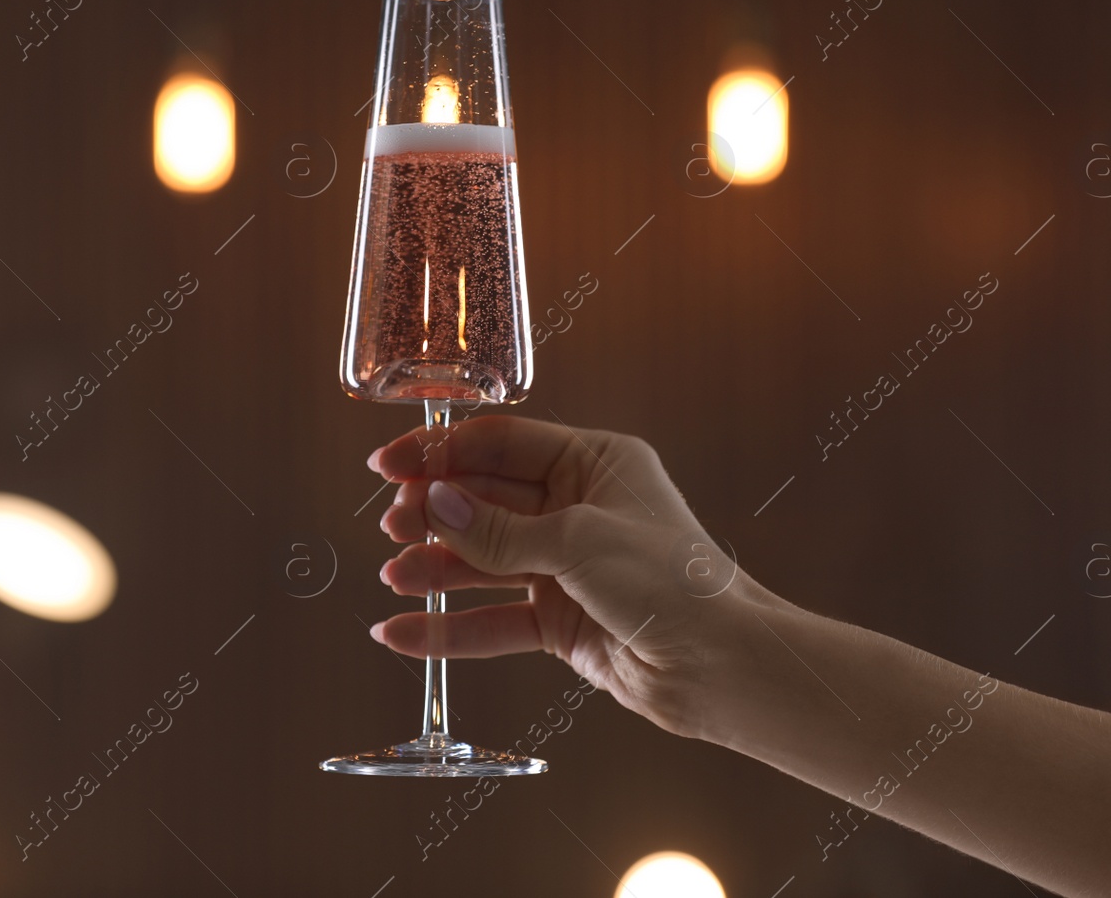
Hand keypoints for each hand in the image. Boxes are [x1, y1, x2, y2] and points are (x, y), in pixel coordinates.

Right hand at [367, 414, 772, 736]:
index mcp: (594, 462)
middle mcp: (577, 508)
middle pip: (485, 501)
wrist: (721, 667)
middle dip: (434, 514)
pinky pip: (492, 619)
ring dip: (435, 569)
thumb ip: (500, 530)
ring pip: (482, 561)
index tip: (389, 466)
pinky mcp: (560, 620)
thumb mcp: (579, 542)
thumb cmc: (673, 583)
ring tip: (394, 578)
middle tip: (390, 527)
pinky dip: (448, 628)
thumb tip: (434, 504)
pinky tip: (402, 634)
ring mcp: (566, 566)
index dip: (441, 452)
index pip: (501, 443)